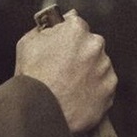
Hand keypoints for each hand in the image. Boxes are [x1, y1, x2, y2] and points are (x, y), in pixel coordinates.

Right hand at [14, 10, 116, 132]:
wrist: (40, 112)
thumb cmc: (32, 78)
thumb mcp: (27, 44)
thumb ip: (43, 29)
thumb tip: (53, 25)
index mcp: (75, 31)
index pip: (76, 24)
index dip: (66, 36)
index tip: (62, 45)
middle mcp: (95, 46)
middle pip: (90, 44)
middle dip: (79, 53)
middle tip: (62, 68)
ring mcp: (105, 69)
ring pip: (99, 65)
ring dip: (88, 72)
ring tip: (68, 85)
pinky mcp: (109, 90)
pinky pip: (103, 86)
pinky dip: (93, 90)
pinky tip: (76, 95)